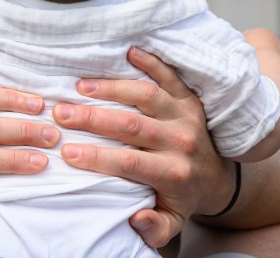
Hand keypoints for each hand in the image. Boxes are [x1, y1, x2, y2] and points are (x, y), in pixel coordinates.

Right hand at [52, 47, 234, 246]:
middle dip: (93, 118)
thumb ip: (155, 228)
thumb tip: (136, 219)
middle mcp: (182, 141)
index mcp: (175, 173)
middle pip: (133, 125)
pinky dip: (152, 61)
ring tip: (80, 86)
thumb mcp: (172, 222)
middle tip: (60, 113)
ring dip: (112, 88)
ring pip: (147, 96)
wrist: (219, 177)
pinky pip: (171, 75)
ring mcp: (186, 115)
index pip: (130, 162)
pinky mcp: (189, 98)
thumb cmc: (183, 198)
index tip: (67, 152)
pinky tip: (129, 51)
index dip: (98, 157)